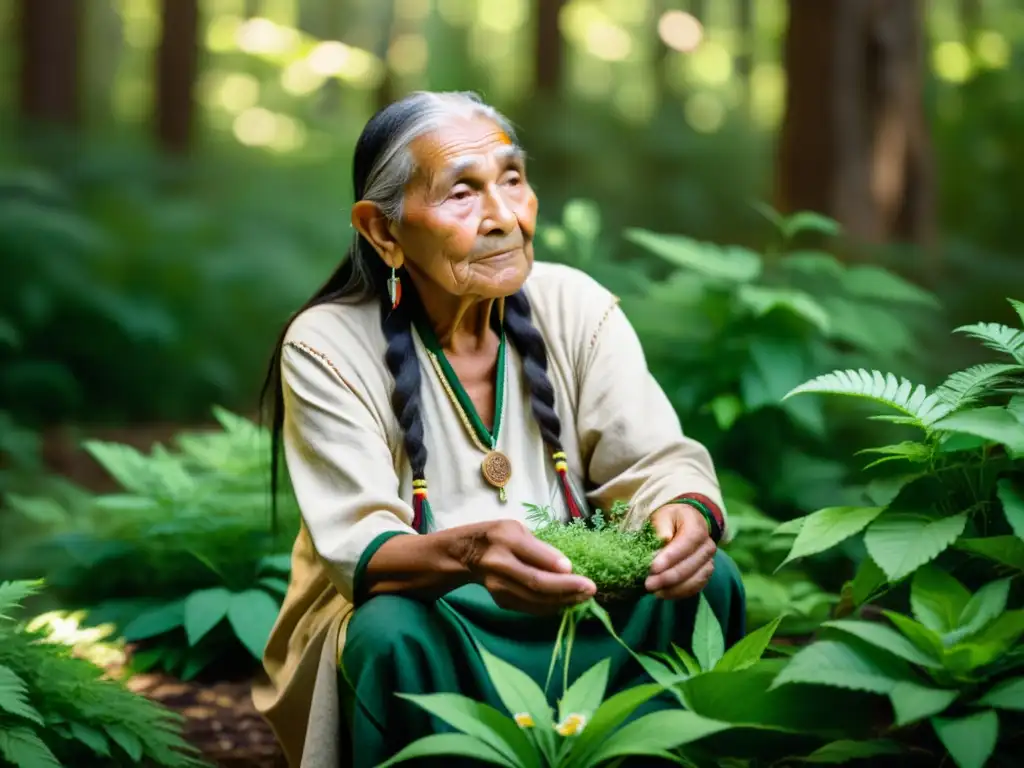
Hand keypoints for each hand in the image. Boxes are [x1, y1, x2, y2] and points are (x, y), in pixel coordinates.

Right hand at [458, 520, 596, 613]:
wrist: (465, 554)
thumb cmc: (498, 536)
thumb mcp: (518, 530)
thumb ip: (540, 548)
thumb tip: (566, 567)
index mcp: (505, 540)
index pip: (533, 556)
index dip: (555, 565)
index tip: (576, 570)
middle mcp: (500, 564)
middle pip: (536, 583)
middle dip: (567, 588)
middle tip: (591, 589)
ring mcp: (498, 587)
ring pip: (535, 600)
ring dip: (563, 601)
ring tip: (584, 597)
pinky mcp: (501, 601)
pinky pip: (530, 607)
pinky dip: (551, 606)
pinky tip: (567, 602)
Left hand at [645, 503, 716, 599]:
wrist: (681, 525)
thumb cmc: (668, 521)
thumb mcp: (661, 516)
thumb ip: (661, 526)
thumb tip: (664, 539)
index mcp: (697, 526)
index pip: (687, 543)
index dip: (671, 557)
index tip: (653, 567)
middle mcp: (708, 545)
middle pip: (691, 565)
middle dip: (668, 577)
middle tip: (648, 583)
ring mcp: (708, 561)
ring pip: (694, 580)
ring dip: (673, 588)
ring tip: (654, 591)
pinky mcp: (704, 574)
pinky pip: (695, 588)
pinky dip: (678, 593)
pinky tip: (662, 593)